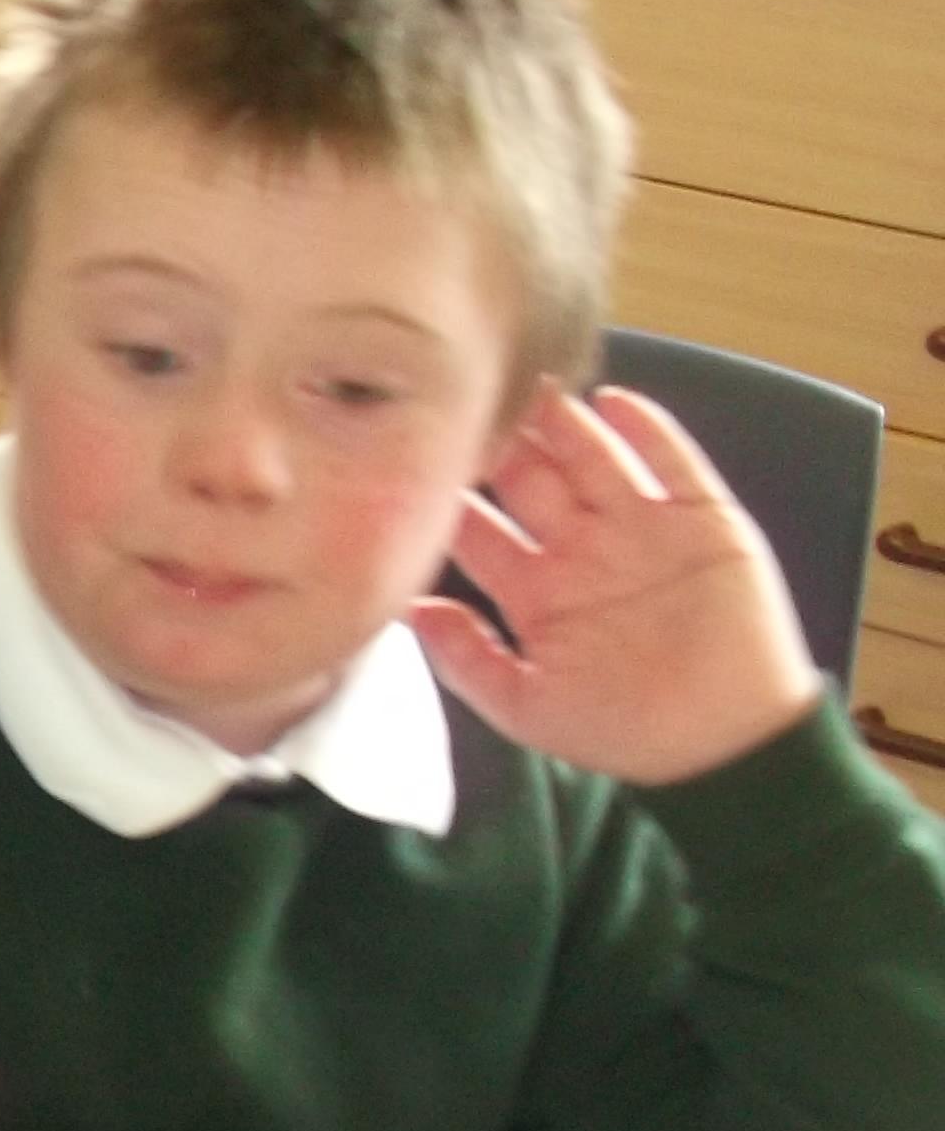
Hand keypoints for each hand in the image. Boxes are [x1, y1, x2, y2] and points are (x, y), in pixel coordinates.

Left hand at [408, 386, 819, 787]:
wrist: (725, 742)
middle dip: (499, 445)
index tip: (414, 461)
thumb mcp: (526, 706)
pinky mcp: (702, 519)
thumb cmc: (624, 730)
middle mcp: (581, 549)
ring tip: (531, 387)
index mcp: (535, 591)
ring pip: (593, 459)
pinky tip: (613, 403)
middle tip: (468, 401)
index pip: (479, 531)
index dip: (449, 497)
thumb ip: (464, 659)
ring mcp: (640, 529)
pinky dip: (646, 431)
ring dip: (564, 424)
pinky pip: (672, 462)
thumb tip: (406, 610)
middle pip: (529, 481)